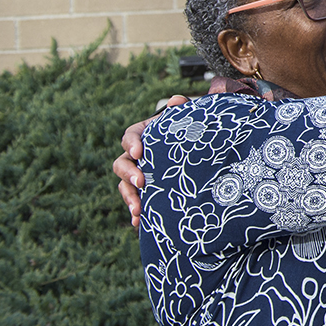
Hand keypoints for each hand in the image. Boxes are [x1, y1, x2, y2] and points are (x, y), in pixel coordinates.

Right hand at [115, 94, 187, 226]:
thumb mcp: (190, 124)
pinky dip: (136, 213)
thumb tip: (177, 101)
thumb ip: (183, 113)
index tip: (139, 152)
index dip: (131, 143)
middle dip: (128, 173)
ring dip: (129, 197)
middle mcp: (137, 157)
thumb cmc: (193, 136)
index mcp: (145, 135)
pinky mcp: (145, 194)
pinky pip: (135, 204)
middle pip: (121, 163)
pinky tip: (138, 224)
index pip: (130, 136)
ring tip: (138, 209)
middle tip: (141, 182)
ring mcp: (139, 176)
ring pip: (124, 186)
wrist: (204, 159)